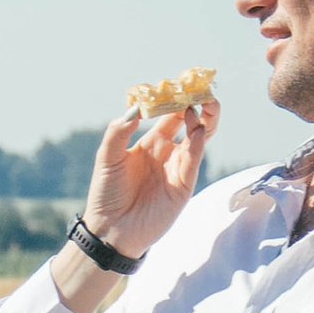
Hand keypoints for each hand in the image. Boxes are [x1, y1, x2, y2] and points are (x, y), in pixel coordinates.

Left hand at [82, 94, 219, 260]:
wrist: (111, 229)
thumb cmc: (106, 193)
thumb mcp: (107, 157)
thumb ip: (119, 131)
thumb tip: (136, 107)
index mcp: (150, 142)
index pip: (169, 114)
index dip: (175, 98)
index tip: (180, 82)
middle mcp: (168, 151)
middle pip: (190, 122)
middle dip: (198, 105)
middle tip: (202, 89)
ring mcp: (178, 167)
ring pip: (199, 138)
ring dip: (205, 120)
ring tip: (207, 103)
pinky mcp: (184, 185)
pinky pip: (193, 160)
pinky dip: (198, 143)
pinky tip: (198, 129)